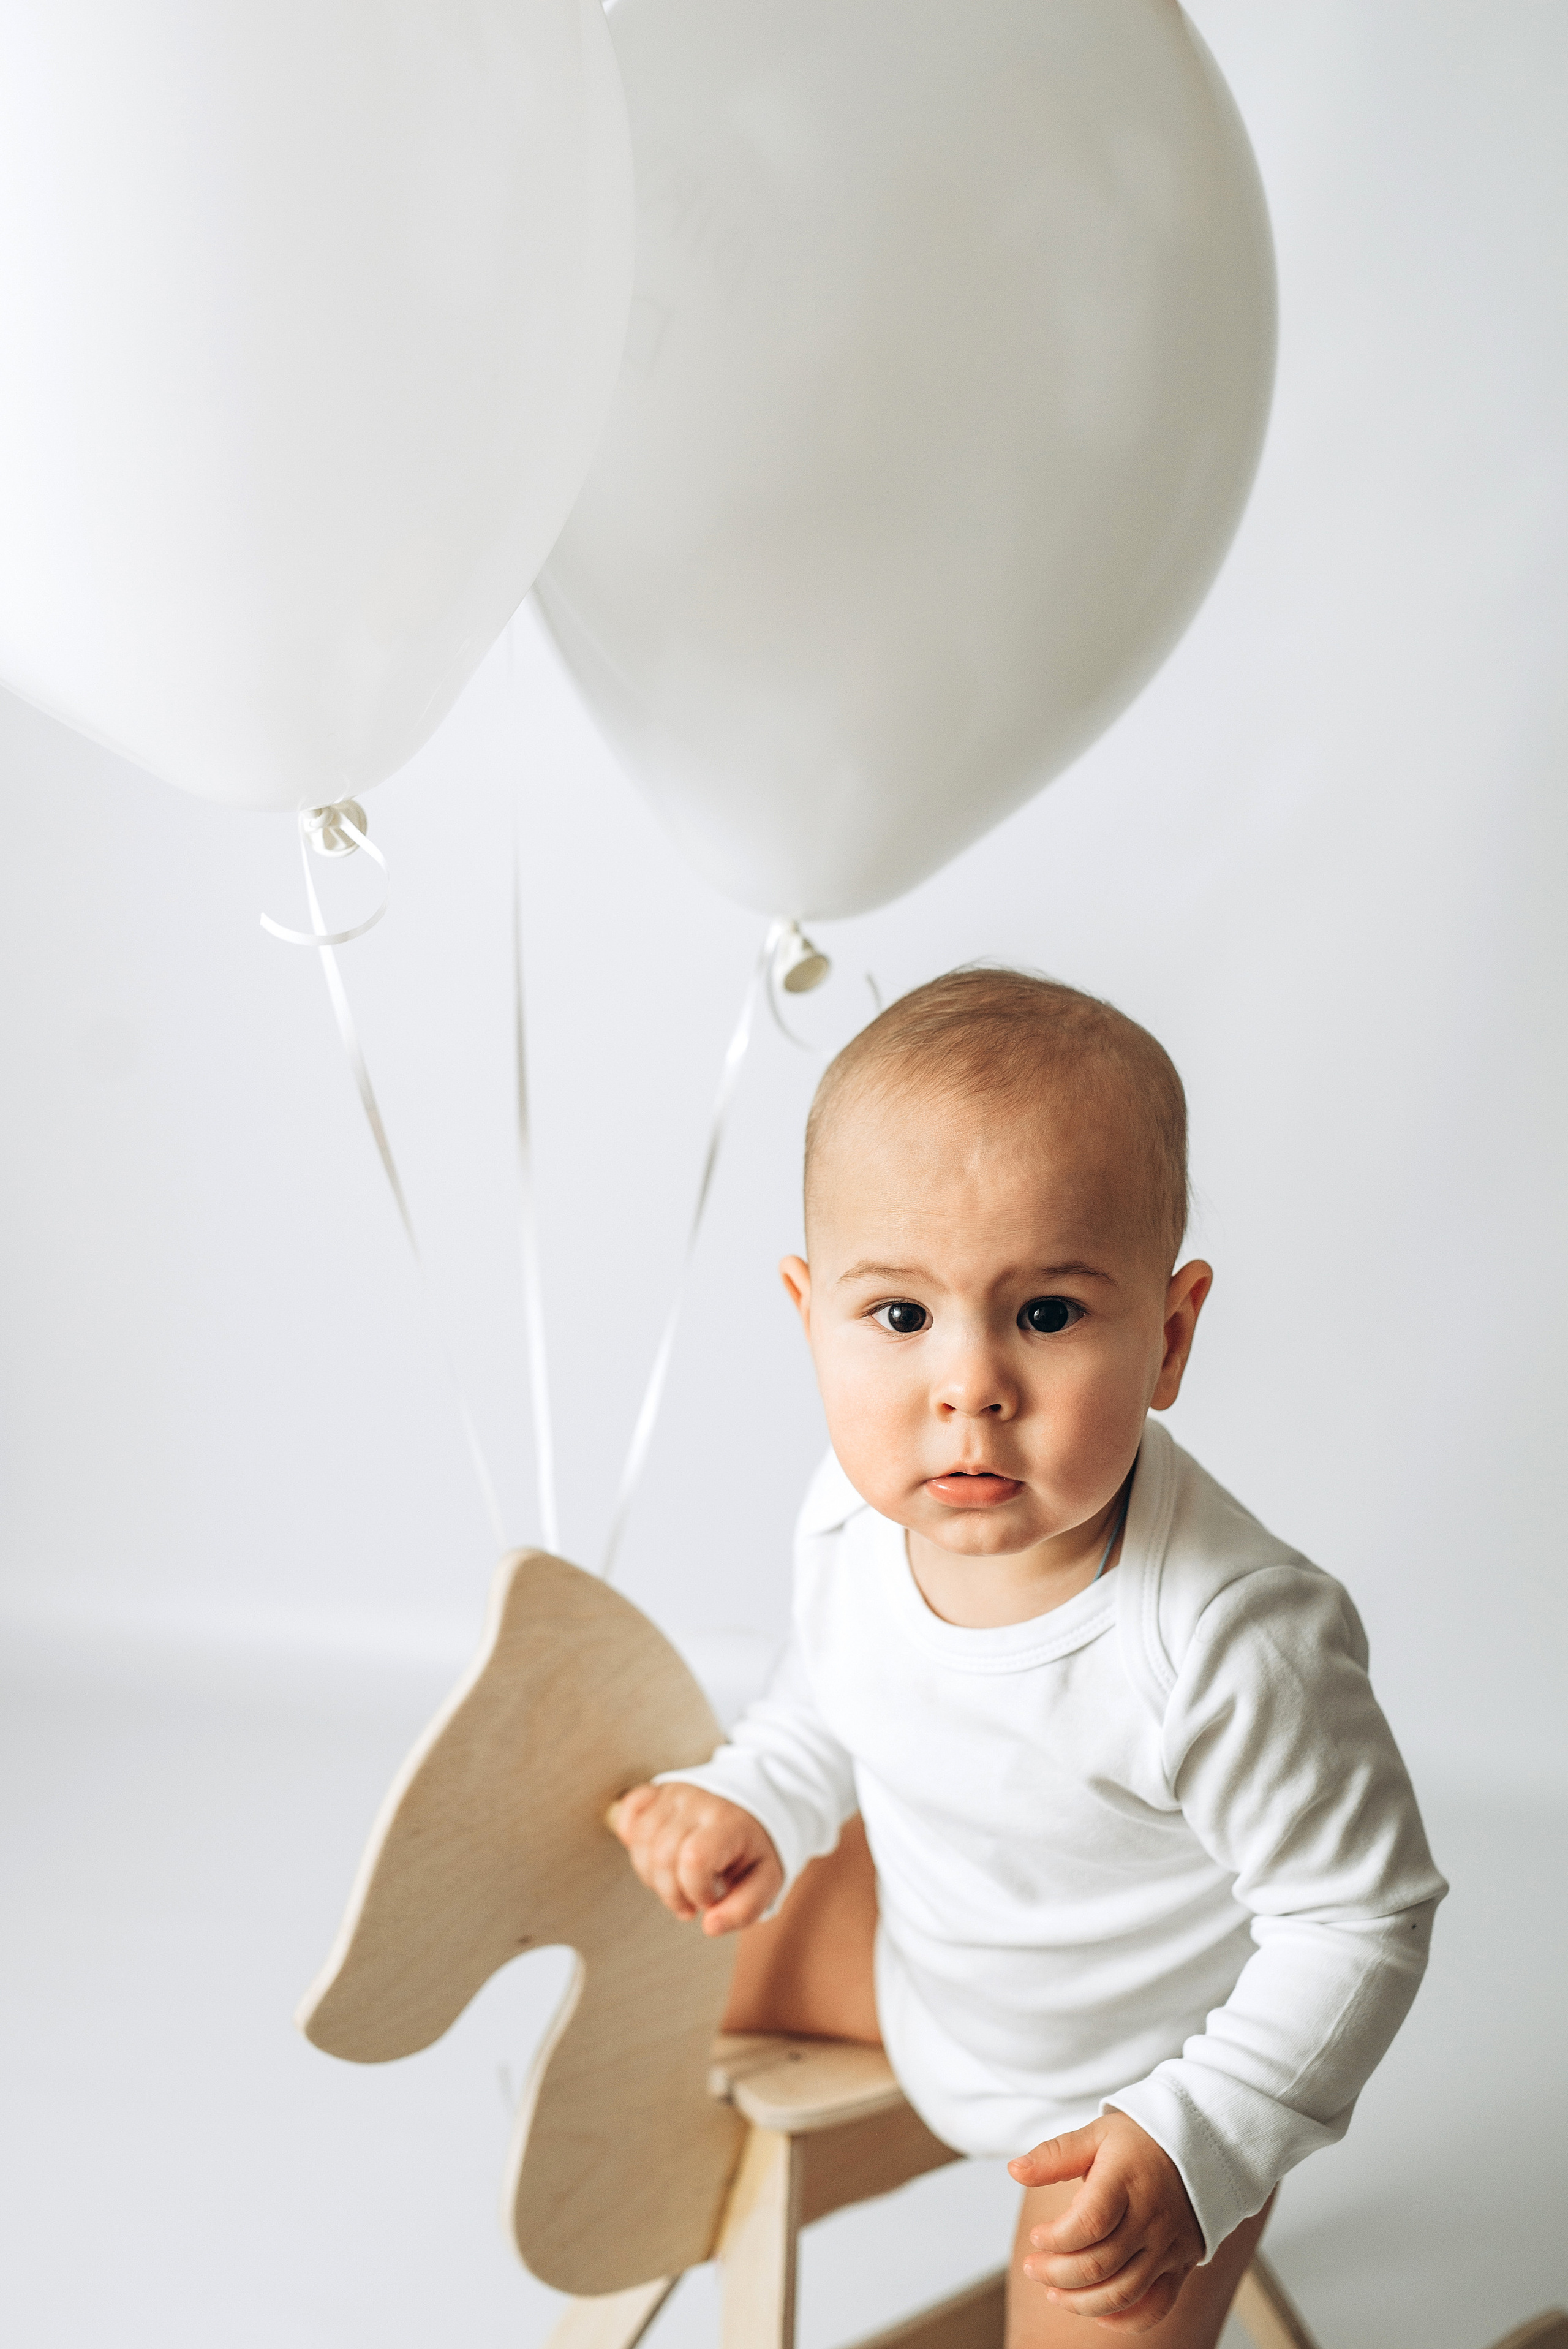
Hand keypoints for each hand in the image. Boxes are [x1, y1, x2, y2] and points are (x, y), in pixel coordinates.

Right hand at [609, 1782, 782, 1934]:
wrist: (755, 1802)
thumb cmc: (754, 1847)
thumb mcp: (766, 1881)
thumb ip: (744, 1909)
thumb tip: (709, 1926)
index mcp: (728, 1822)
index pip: (694, 1859)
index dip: (695, 1891)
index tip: (709, 1899)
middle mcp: (697, 1801)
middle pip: (661, 1855)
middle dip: (672, 1893)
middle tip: (690, 1901)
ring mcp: (673, 1793)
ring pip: (641, 1841)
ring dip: (653, 1875)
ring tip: (675, 1882)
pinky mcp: (657, 1790)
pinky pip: (629, 1811)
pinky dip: (632, 1838)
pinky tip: (653, 1855)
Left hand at [1009, 2113, 1204, 2331]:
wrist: (1201, 2148)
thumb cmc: (1141, 2140)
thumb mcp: (1096, 2134)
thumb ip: (1055, 2155)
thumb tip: (1014, 2170)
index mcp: (1126, 2182)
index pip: (1087, 2224)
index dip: (1054, 2239)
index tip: (1036, 2236)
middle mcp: (1150, 2219)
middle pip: (1099, 2265)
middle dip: (1056, 2274)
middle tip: (1033, 2267)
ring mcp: (1167, 2247)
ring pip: (1122, 2293)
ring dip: (1081, 2302)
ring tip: (1053, 2292)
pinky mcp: (1180, 2265)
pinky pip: (1155, 2307)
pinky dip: (1124, 2319)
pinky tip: (1098, 2314)